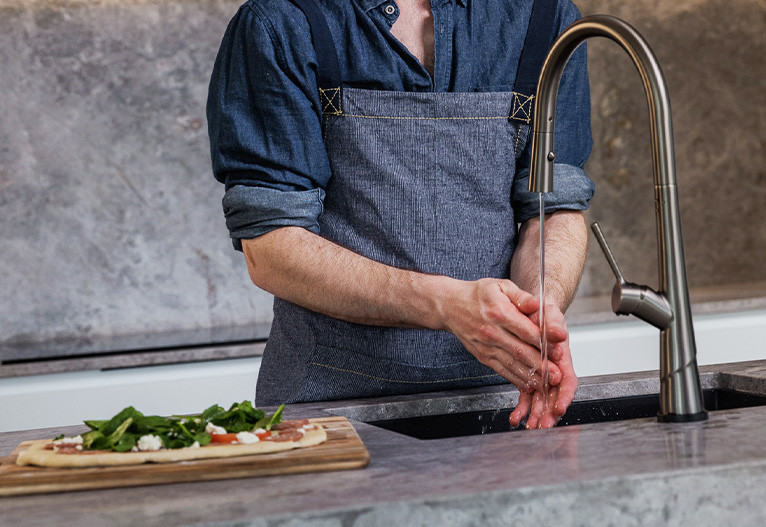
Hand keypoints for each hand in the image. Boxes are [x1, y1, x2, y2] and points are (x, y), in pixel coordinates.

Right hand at [442, 279, 562, 392]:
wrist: (450, 306)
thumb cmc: (478, 295)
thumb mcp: (501, 286)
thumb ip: (521, 296)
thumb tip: (537, 304)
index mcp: (499, 312)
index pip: (525, 330)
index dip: (544, 341)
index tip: (559, 348)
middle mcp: (491, 332)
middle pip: (520, 351)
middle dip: (541, 365)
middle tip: (557, 374)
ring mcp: (486, 346)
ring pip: (512, 364)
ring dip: (531, 376)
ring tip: (547, 384)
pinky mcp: (483, 356)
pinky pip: (501, 370)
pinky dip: (516, 379)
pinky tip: (529, 384)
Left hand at [509, 299, 577, 428]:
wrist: (531, 312)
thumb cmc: (543, 313)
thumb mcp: (549, 313)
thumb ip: (554, 323)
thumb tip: (558, 334)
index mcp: (562, 357)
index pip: (568, 380)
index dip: (564, 395)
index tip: (559, 407)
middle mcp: (555, 369)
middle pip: (555, 395)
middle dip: (550, 412)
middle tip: (542, 426)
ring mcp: (543, 374)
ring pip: (541, 399)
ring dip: (537, 414)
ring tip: (529, 427)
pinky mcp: (531, 376)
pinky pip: (528, 395)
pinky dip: (523, 408)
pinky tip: (515, 418)